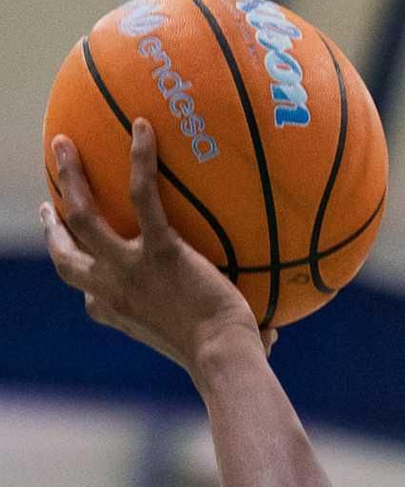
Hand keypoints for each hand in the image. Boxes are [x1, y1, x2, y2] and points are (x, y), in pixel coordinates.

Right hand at [42, 122, 264, 376]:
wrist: (224, 359)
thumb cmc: (227, 359)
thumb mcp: (217, 349)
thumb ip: (236, 332)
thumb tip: (274, 333)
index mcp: (120, 314)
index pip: (89, 296)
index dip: (79, 274)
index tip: (77, 258)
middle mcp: (113, 292)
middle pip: (65, 257)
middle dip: (51, 228)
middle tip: (48, 204)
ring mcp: (130, 269)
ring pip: (82, 216)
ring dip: (69, 178)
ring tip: (64, 144)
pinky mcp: (158, 249)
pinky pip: (141, 194)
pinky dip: (140, 159)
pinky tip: (144, 127)